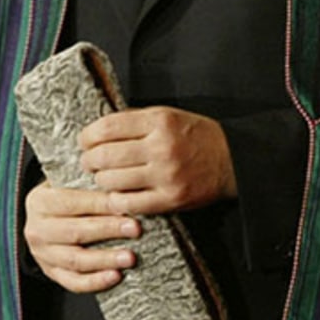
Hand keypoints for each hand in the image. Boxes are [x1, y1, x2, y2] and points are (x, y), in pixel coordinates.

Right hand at [23, 181, 141, 292]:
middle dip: (108, 231)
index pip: (72, 202)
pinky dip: (95, 282)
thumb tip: (123, 185)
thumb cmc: (68, 195)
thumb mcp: (71, 183)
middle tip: (135, 230)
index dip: (102, 204)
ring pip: (75, 260)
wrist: (47, 217)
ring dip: (105, 259)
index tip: (128, 205)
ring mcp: (42, 254)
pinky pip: (73, 282)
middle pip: (75, 232)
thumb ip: (91, 182)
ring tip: (130, 257)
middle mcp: (37, 229)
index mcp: (40, 201)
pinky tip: (116, 276)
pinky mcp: (51, 273)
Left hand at [79, 106, 236, 214]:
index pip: (107, 127)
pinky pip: (128, 203)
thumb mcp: (170, 116)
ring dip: (102, 181)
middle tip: (90, 162)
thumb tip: (97, 130)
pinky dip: (117, 199)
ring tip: (106, 177)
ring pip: (111, 181)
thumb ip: (136, 121)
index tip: (85, 141)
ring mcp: (166, 175)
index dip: (87, 136)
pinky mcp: (170, 199)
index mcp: (160, 120)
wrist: (234, 161)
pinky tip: (119, 194)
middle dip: (89, 160)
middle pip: (104, 156)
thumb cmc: (197, 137)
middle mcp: (162, 146)